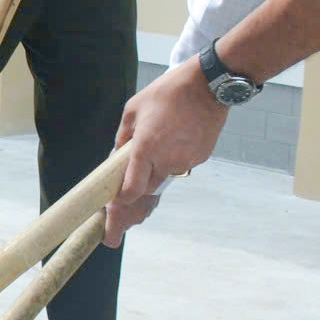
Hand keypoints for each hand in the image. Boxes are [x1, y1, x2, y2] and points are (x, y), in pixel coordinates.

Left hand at [105, 57, 228, 240]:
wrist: (208, 86)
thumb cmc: (167, 93)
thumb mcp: (133, 110)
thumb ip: (123, 138)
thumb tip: (116, 156)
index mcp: (146, 148)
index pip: (131, 190)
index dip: (120, 207)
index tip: (110, 219)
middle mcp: (166, 159)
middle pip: (146, 192)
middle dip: (131, 210)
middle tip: (113, 232)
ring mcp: (185, 161)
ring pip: (163, 181)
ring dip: (150, 186)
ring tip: (134, 206)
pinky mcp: (199, 158)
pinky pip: (178, 168)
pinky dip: (170, 165)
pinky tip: (168, 151)